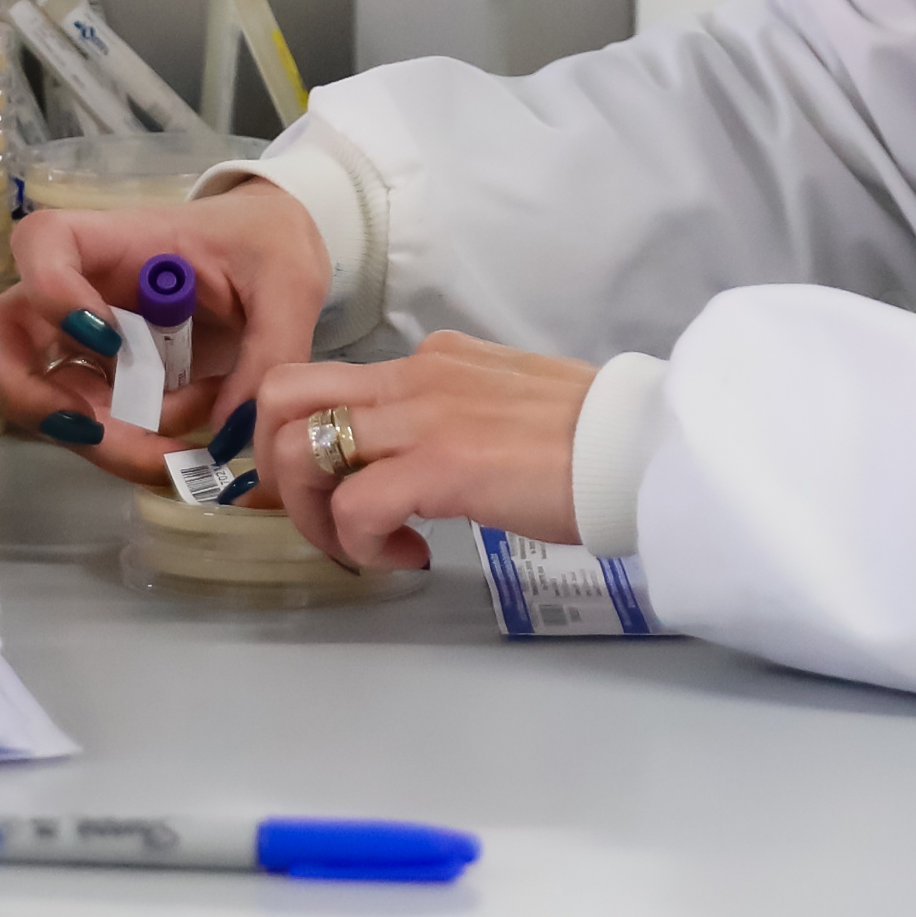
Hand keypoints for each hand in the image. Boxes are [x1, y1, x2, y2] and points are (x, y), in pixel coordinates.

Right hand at [0, 180, 333, 488]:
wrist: (273, 258)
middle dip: (32, 397)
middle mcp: (80, 289)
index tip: (107, 339)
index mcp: (118, 241)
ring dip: (94, 438)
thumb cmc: (268, 246)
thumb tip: (232, 431)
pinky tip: (177, 448)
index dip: (50, 292)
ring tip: (171, 451)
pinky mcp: (101, 378)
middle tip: (98, 429)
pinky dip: (121, 448)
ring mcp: (81, 338)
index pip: (42, 242)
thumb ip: (269, 353)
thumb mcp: (289, 286)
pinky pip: (83, 421)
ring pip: (35, 394)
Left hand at [256, 333, 597, 572]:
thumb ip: (457, 412)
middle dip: (275, 468)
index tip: (340, 496)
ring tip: (362, 548)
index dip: (311, 445)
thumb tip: (430, 450)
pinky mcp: (441, 464)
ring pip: (299, 449)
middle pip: (282, 397)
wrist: (641, 446)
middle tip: (322, 519)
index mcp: (431, 359)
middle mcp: (414, 375)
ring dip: (310, 515)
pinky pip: (353, 507)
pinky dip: (361, 545)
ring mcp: (423, 415)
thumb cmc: (591, 438)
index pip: (328, 383)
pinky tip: (408, 557)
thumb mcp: (508, 402)